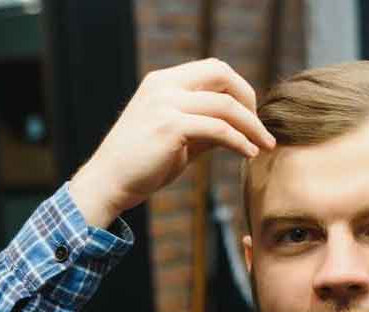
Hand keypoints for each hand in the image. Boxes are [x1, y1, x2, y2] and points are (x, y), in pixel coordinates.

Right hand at [68, 58, 274, 228]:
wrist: (106, 185)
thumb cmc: (137, 168)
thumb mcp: (174, 140)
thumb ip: (203, 127)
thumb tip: (239, 127)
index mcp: (161, 83)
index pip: (211, 69)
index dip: (237, 88)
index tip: (248, 114)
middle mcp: (163, 86)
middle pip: (222, 74)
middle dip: (248, 99)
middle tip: (260, 127)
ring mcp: (166, 104)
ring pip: (225, 104)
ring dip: (250, 125)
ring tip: (263, 145)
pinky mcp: (171, 127)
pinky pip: (218, 129)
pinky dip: (238, 141)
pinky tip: (248, 153)